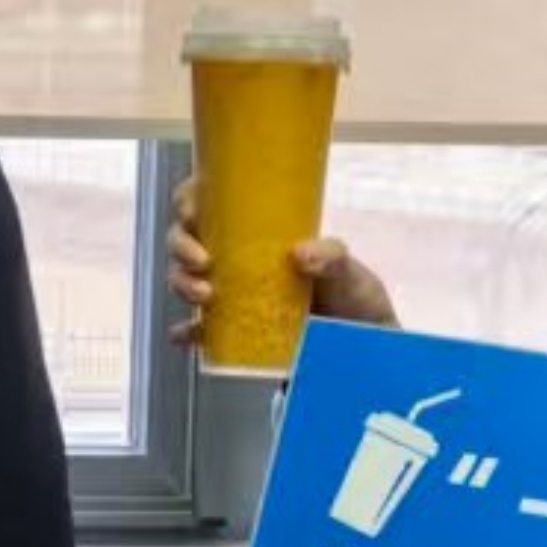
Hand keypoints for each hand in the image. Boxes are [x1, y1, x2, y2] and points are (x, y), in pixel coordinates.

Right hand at [163, 170, 393, 342]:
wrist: (365, 346)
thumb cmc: (354, 298)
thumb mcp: (350, 270)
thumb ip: (332, 256)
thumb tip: (301, 253)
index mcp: (261, 234)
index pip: (214, 203)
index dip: (190, 200)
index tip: (192, 210)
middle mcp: (239, 259)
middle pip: (187, 239)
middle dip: (181, 245)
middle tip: (201, 261)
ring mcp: (234, 294)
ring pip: (185, 277)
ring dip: (182, 282)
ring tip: (204, 296)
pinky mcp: (234, 330)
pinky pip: (200, 328)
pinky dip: (187, 330)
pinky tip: (185, 334)